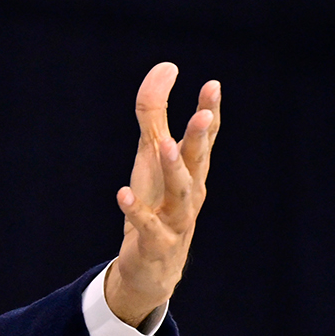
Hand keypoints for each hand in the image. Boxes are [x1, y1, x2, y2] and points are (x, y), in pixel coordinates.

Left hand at [105, 62, 220, 326]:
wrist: (153, 268)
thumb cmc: (156, 203)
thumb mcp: (151, 155)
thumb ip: (155, 113)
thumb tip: (165, 68)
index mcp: (192, 171)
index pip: (205, 138)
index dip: (209, 112)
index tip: (212, 84)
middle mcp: (189, 192)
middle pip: (198, 162)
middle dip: (200, 138)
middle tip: (203, 114)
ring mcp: (176, 219)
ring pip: (180, 193)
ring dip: (173, 170)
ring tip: (165, 146)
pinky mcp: (155, 243)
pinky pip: (146, 225)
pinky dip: (136, 210)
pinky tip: (122, 194)